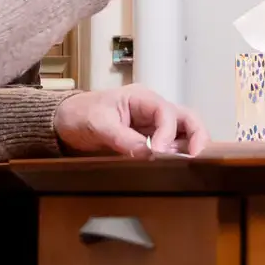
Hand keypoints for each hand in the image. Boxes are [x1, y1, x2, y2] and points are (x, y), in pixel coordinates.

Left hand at [54, 84, 209, 157]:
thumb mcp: (98, 124)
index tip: (159, 153)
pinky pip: (172, 145)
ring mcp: (153, 125)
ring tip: (192, 163)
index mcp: (142, 98)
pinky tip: (179, 166)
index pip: (167, 112)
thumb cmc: (80, 115)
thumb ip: (122, 138)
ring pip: (184, 131)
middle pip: (187, 117)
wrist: (65, 122)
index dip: (168, 132)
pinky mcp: (150, 139)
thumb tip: (147, 153)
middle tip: (199, 157)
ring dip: (191, 146)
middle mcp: (153, 109)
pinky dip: (180, 154)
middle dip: (197, 135)